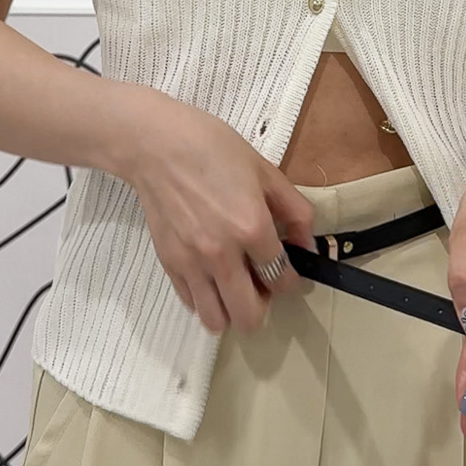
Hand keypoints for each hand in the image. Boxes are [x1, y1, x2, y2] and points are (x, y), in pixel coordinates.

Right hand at [119, 94, 317, 334]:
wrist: (157, 145)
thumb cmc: (214, 149)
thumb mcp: (265, 171)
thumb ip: (295, 210)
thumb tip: (308, 246)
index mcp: (252, 228)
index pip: (282, 278)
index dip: (293, 280)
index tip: (289, 271)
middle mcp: (222, 254)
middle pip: (250, 315)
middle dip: (264, 304)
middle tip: (262, 281)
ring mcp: (192, 263)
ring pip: (217, 320)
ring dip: (232, 310)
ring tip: (235, 286)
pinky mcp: (169, 264)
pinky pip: (192, 304)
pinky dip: (206, 299)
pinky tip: (211, 276)